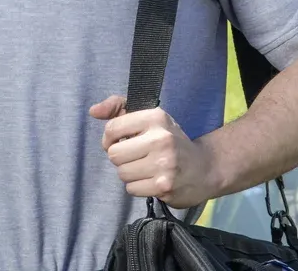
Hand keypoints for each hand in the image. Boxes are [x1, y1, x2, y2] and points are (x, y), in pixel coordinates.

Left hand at [90, 94, 220, 208]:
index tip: (120, 142)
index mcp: (156, 117)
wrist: (204, 168)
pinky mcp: (164, 185)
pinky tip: (152, 179)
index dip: (109, 139)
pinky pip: (131, 189)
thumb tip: (93, 111)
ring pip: (122, 173)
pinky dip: (138, 186)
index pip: (112, 128)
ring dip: (130, 173)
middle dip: (121, 158)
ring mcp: (164, 163)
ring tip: (146, 168)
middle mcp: (160, 138)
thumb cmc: (171, 142)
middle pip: (114, 154)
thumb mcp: (151, 118)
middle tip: (136, 157)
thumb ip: (119, 108)